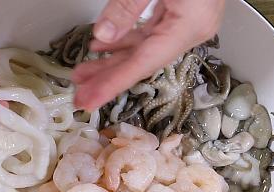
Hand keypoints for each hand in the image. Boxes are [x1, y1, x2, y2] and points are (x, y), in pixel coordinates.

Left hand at [73, 0, 224, 110]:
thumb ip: (127, 5)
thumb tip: (105, 33)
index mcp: (191, 24)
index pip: (144, 62)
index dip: (113, 84)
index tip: (90, 99)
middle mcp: (193, 28)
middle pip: (144, 61)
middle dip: (109, 77)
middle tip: (80, 93)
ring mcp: (189, 21)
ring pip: (145, 49)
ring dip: (113, 60)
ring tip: (85, 71)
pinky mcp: (183, 12)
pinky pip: (151, 34)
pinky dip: (127, 40)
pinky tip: (105, 44)